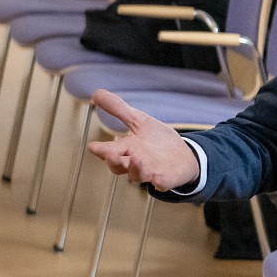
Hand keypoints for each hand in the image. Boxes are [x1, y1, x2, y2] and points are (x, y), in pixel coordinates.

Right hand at [86, 90, 200, 190]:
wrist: (183, 156)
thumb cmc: (157, 140)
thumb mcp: (139, 121)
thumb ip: (119, 110)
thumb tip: (96, 93)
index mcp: (126, 149)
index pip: (109, 150)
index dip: (101, 150)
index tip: (93, 146)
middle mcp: (135, 163)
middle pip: (119, 166)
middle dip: (114, 161)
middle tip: (110, 154)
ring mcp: (150, 172)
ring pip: (138, 176)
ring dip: (135, 169)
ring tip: (136, 159)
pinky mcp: (166, 179)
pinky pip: (161, 184)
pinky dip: (159, 182)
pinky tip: (158, 180)